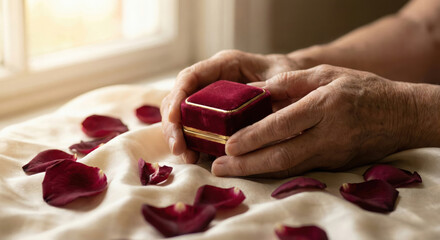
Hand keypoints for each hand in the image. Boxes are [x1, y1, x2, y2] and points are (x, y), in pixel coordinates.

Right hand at [161, 50, 301, 162]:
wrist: (297, 82)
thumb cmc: (290, 75)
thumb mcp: (283, 78)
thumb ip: (269, 90)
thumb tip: (257, 115)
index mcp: (225, 65)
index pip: (190, 76)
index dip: (177, 96)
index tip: (173, 117)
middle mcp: (212, 80)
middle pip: (179, 98)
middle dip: (174, 124)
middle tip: (179, 148)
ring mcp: (210, 98)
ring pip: (182, 116)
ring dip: (180, 136)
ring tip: (188, 157)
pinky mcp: (214, 115)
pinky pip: (195, 128)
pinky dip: (192, 143)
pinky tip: (196, 157)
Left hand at [212, 65, 418, 177]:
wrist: (401, 116)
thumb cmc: (362, 90)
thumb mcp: (327, 74)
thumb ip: (289, 82)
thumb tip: (254, 91)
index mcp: (326, 106)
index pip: (284, 124)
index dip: (254, 136)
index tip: (229, 144)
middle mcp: (328, 135)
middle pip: (282, 155)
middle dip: (246, 164)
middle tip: (218, 167)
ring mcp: (331, 154)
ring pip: (288, 168)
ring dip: (255, 171)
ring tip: (229, 171)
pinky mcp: (333, 165)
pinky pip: (299, 169)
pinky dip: (273, 171)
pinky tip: (254, 168)